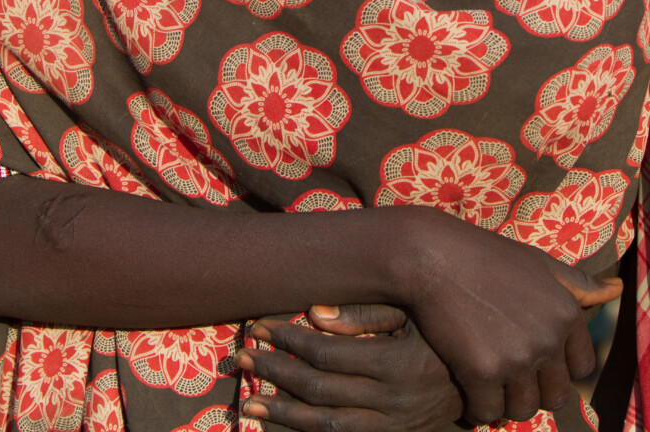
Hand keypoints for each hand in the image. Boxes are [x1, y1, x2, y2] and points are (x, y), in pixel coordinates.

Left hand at [235, 303, 463, 431]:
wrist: (488, 373)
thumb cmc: (444, 328)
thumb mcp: (414, 312)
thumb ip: (364, 315)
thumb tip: (313, 315)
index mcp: (396, 363)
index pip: (326, 354)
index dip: (287, 340)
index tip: (259, 325)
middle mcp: (394, 401)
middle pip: (320, 392)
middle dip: (275, 374)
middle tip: (243, 358)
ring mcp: (395, 426)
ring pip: (326, 426)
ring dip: (283, 414)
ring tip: (248, 402)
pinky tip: (283, 425)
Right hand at [393, 206, 621, 424]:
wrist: (431, 255)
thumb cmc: (483, 256)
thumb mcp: (536, 263)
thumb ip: (578, 282)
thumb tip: (618, 290)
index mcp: (566, 313)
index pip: (581, 368)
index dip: (555, 366)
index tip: (531, 358)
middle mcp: (548, 339)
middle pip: (555, 395)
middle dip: (532, 388)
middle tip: (505, 373)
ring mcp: (516, 357)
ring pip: (522, 409)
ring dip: (504, 401)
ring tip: (486, 382)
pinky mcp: (483, 371)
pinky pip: (487, 412)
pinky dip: (476, 407)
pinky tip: (466, 387)